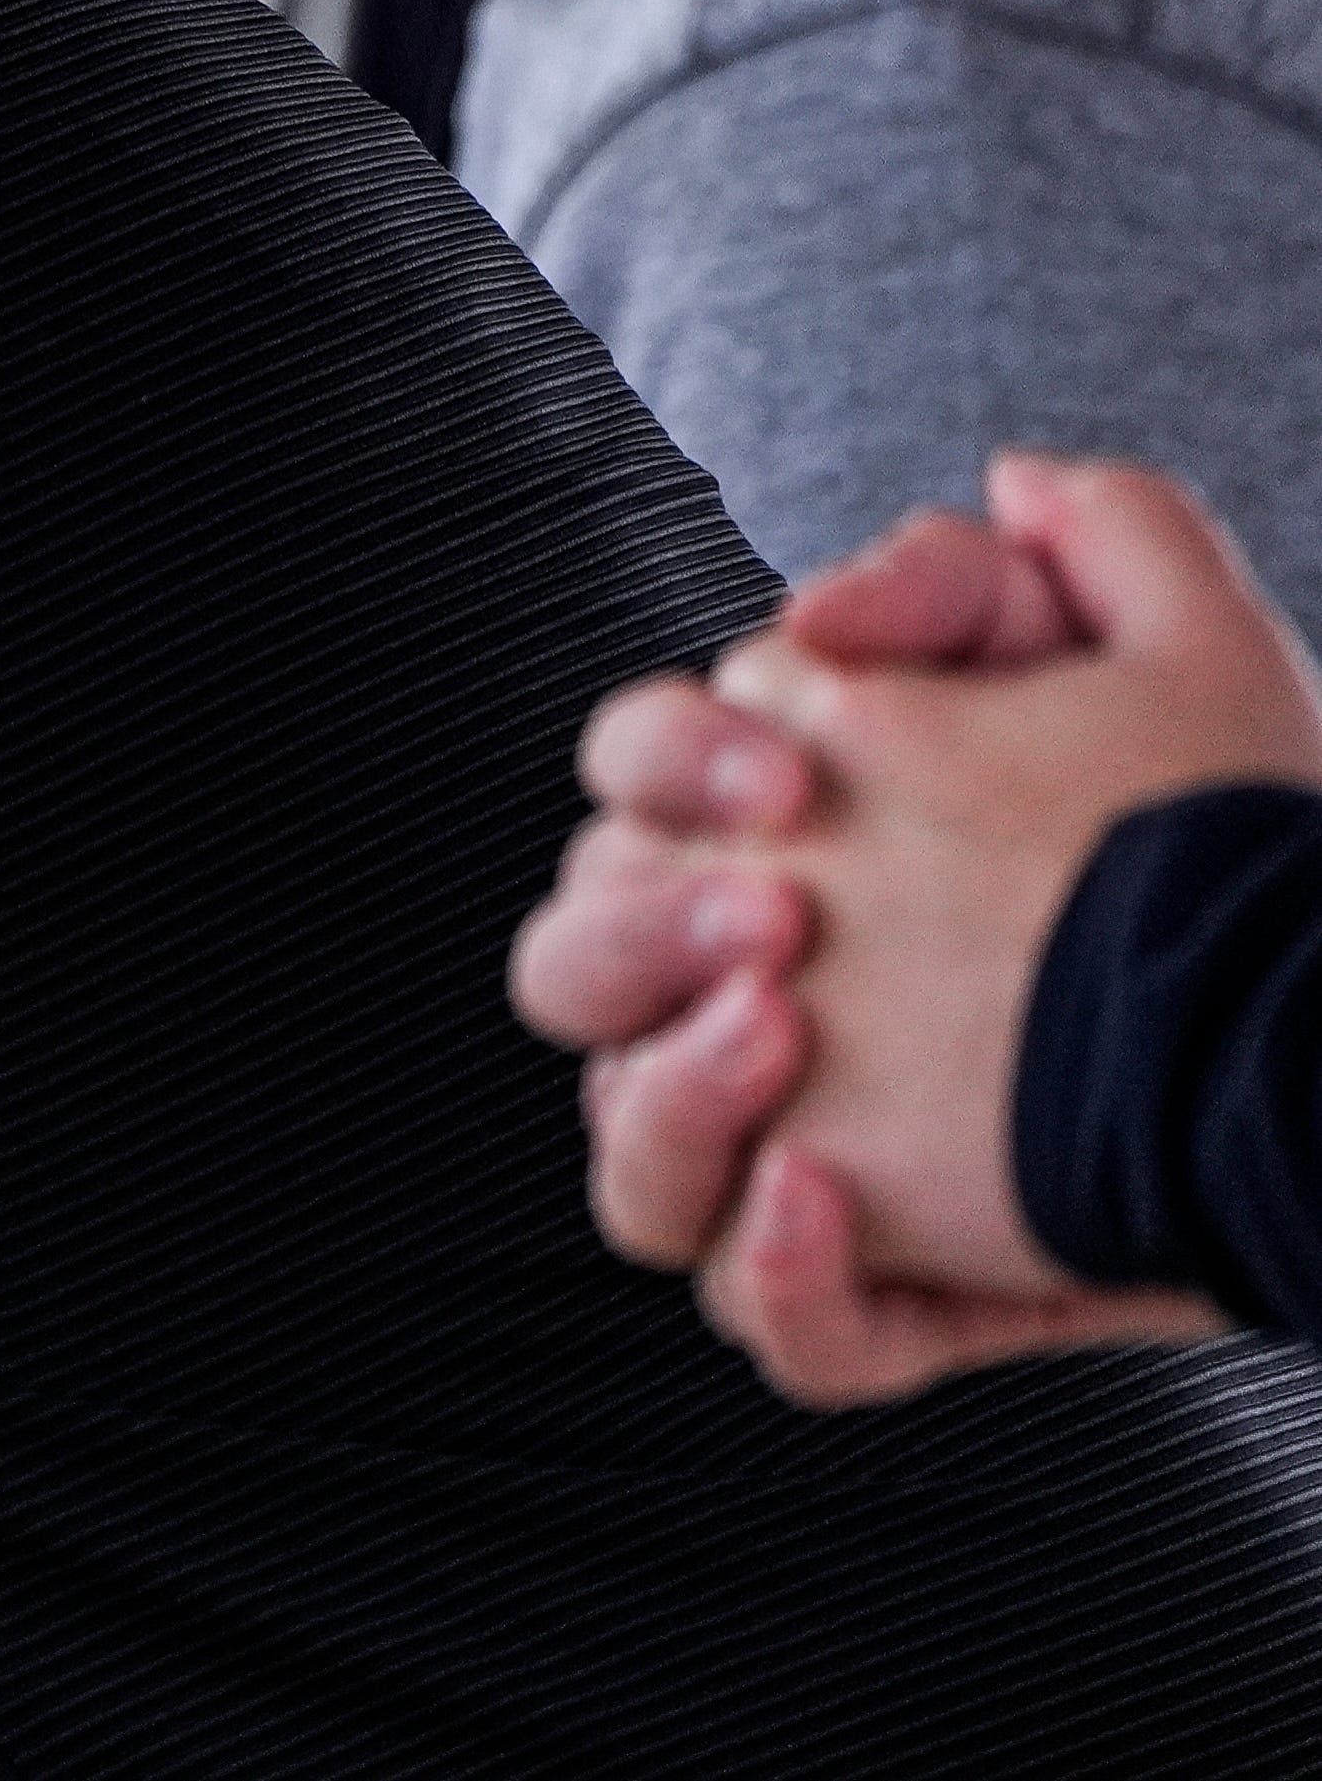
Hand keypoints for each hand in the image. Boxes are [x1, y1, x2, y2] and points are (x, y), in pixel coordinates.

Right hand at [515, 458, 1305, 1402]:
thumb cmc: (1248, 855)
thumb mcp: (1196, 670)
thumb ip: (1089, 543)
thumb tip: (998, 488)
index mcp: (779, 842)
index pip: (626, 778)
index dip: (670, 760)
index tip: (791, 769)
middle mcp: (758, 1000)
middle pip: (572, 969)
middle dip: (638, 933)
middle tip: (776, 920)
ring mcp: (809, 1153)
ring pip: (630, 1162)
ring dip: (671, 1100)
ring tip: (784, 1046)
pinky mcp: (903, 1293)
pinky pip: (777, 1331)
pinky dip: (779, 1277)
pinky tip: (828, 1198)